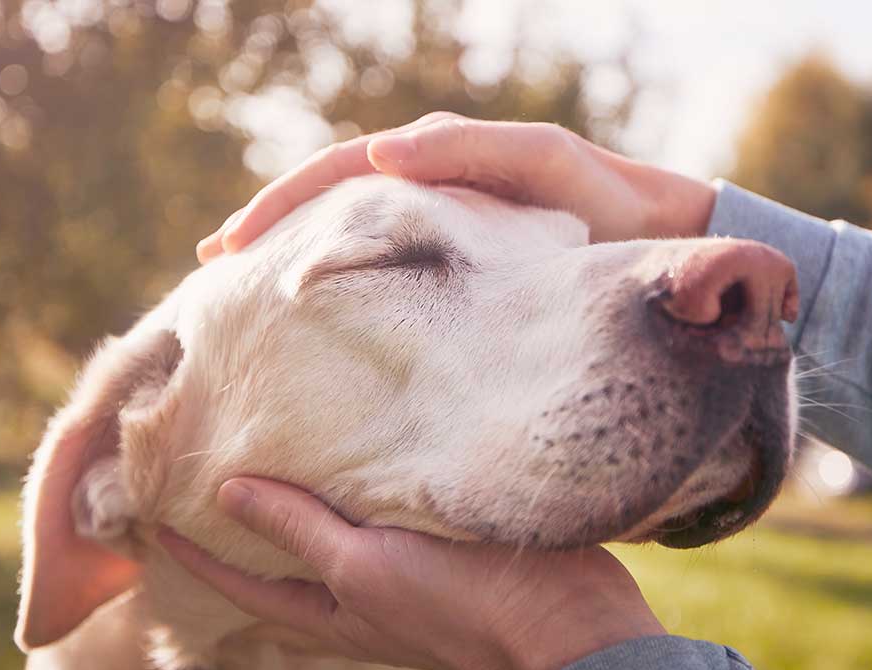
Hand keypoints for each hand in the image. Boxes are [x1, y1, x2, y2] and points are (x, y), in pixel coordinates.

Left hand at [158, 478, 664, 669]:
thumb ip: (298, 530)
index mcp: (328, 613)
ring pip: (327, 540)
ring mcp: (396, 576)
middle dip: (238, 533)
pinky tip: (351, 455)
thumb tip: (226, 492)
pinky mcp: (435, 548)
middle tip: (200, 484)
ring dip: (293, 508)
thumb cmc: (456, 603)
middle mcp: (354, 598)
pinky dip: (350, 492)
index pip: (238, 584)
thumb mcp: (364, 566)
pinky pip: (374, 519)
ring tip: (265, 459)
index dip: (192, 554)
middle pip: (278, 567)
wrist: (562, 622)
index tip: (151, 515)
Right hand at [196, 114, 717, 262]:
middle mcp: (428, 186)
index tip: (232, 247)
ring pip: (349, 237)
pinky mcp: (458, 266)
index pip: (339, 175)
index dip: (281, 206)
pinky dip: (343, 281)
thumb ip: (472, 153)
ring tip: (245, 292)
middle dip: (270, 230)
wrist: (658, 238)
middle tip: (213, 269)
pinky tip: (317, 314)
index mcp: (437, 158)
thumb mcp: (544, 165)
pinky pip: (385, 267)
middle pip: (328, 202)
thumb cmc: (605, 201)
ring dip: (296, 257)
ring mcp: (440, 226)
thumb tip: (383, 157)